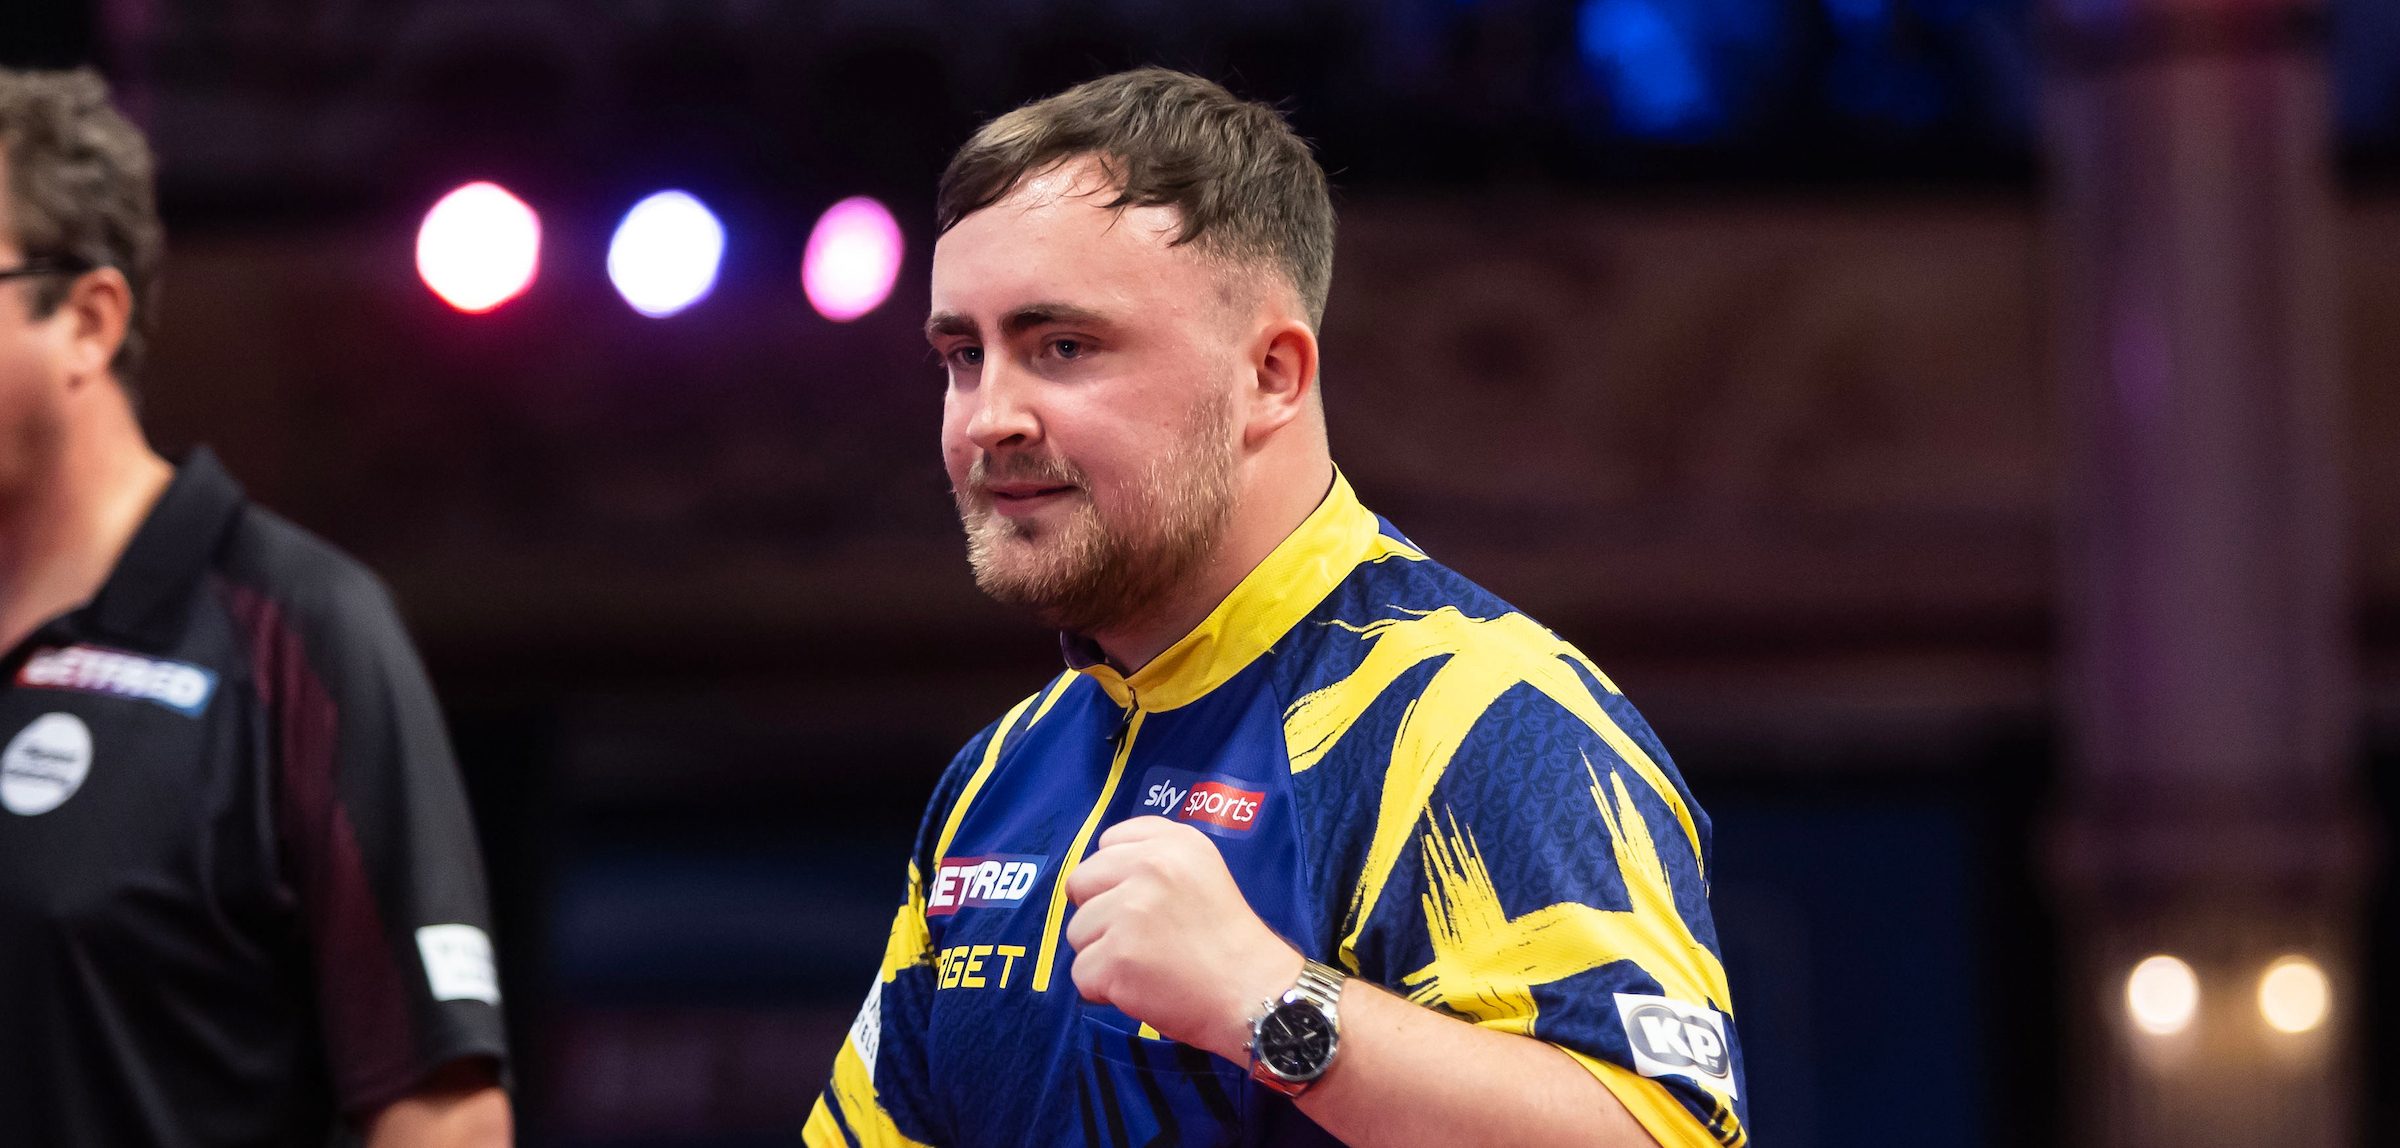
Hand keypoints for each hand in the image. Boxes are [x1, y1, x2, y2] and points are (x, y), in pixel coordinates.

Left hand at [1063, 816, 1303, 1059]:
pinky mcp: (1117, 956)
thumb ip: (1153, 860)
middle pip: (1081, 883)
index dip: (1116, 878)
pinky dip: (1103, 989)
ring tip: (1146, 964)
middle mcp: (1151, 866)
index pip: (1109, 841)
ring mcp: (1131, 911)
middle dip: (1099, 914)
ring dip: (1101, 953)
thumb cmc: (1226, 940)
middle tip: (1139, 938)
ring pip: (1076, 931)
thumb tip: (1094, 879)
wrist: (1253, 993)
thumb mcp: (1202, 872)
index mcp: (1174, 842)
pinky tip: (1140, 987)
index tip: (1143, 902)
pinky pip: (1081, 973)